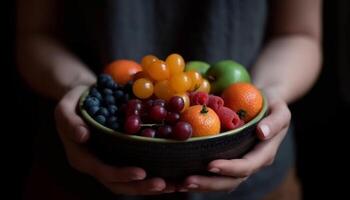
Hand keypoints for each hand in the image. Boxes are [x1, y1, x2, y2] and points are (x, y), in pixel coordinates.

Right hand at [55, 85, 174, 194]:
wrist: (83, 99)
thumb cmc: (73, 103)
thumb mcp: (65, 109)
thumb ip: (70, 122)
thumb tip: (82, 135)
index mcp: (82, 158)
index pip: (102, 172)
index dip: (121, 174)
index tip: (141, 173)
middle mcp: (97, 165)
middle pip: (119, 184)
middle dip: (140, 187)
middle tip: (163, 184)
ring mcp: (109, 162)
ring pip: (130, 182)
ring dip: (150, 185)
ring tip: (173, 185)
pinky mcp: (121, 156)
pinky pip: (136, 168)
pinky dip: (152, 173)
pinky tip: (171, 173)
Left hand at [178, 90, 290, 191]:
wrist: (263, 104)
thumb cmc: (271, 105)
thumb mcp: (280, 109)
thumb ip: (275, 121)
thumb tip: (262, 133)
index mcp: (264, 154)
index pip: (247, 166)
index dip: (229, 168)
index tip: (210, 165)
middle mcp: (250, 163)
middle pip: (230, 181)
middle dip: (209, 183)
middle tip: (187, 181)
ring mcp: (237, 163)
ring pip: (219, 181)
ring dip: (200, 184)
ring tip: (178, 184)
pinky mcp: (226, 159)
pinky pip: (212, 173)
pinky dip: (197, 177)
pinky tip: (178, 179)